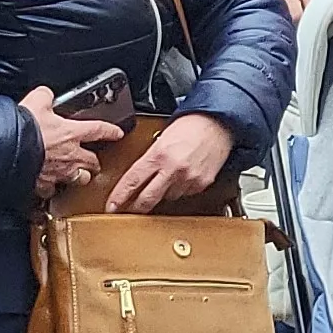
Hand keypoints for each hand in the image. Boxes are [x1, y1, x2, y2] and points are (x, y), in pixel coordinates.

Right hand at [22, 85, 124, 196]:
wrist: (6, 152)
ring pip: (79, 180)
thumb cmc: (24, 128)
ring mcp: (58, 173)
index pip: (99, 130)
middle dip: (95, 162)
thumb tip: (45, 95)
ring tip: (78, 175)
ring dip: (80, 177)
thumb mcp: (37, 101)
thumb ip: (46, 96)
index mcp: (72, 133)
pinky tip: (48, 187)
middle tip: (93, 160)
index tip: (118, 133)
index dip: (111, 131)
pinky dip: (51, 189)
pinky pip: (51, 191)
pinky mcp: (43, 185)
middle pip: (93, 162)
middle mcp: (70, 156)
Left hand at [109, 113, 236, 214]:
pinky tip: (184, 176)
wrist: (220, 122)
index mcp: (158, 155)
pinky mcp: (201, 184)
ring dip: (164, 192)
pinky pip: (185, 194)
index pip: (132, 181)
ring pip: (168, 197)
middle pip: (147, 199)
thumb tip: (140, 174)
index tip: (112, 206)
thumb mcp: (163, 137)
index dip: (119, 197)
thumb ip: (151, 157)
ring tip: (170, 176)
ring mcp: (188, 179)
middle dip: (136, 207)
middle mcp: (172, 169)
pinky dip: (182, 188)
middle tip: (129, 210)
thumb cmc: (193, 125)